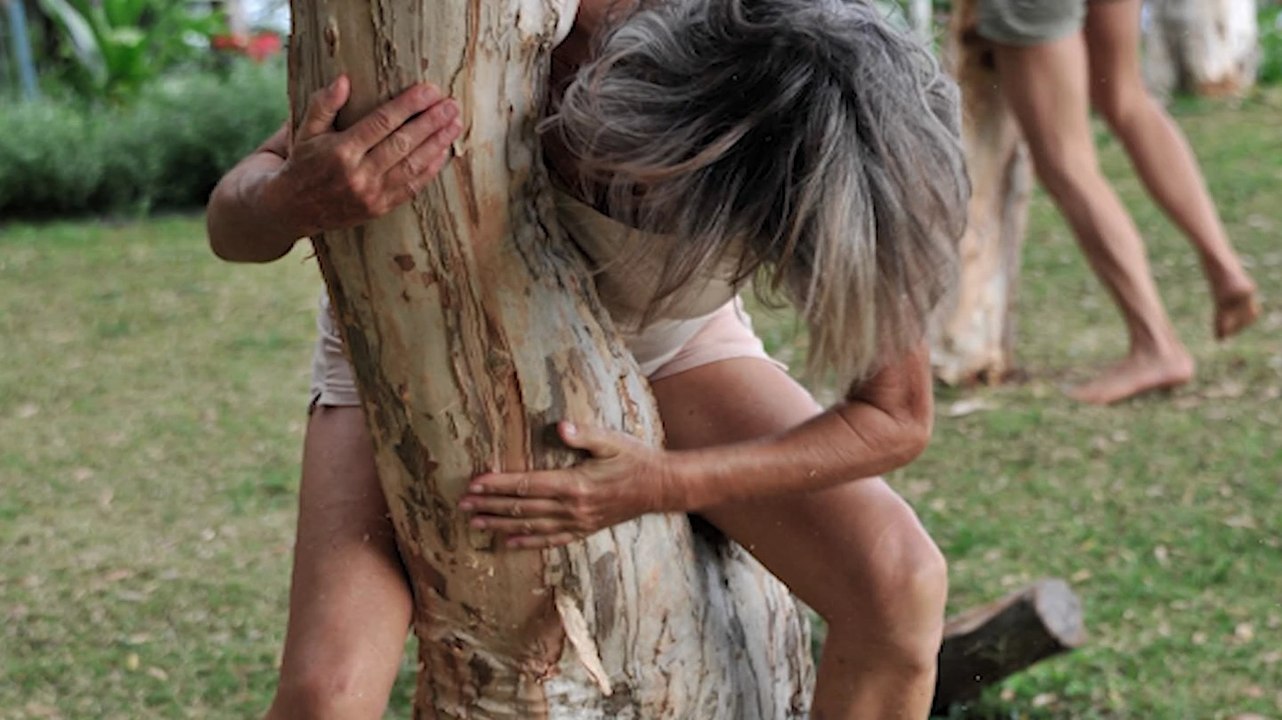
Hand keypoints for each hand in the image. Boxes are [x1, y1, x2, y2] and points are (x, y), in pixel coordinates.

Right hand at [268, 75, 462, 236]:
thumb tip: (344, 80)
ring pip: (412, 166)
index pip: (383, 122)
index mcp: (341, 151)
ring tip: (455, 124)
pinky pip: (412, 188)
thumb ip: (323, 105)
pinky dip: (430, 170)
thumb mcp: (305, 131)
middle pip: (403, 143)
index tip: (430, 90)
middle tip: (452, 104)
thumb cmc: (302, 163)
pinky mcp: (380, 208)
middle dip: (431, 122)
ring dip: (437, 144)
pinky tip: (444, 152)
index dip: (409, 105)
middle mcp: (358, 174)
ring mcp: (371, 194)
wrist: (292, 209)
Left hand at [460, 422, 677, 549]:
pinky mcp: (585, 530)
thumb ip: (585, 435)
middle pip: (522, 508)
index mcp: (575, 484)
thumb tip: (561, 427)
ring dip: (500, 525)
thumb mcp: (612, 441)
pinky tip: (508, 543)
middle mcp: (573, 508)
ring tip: (476, 523)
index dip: (498, 484)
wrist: (661, 488)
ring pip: (531, 527)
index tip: (475, 483)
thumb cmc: (635, 459)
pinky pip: (551, 540)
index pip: (527, 485)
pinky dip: (527, 542)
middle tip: (462, 505)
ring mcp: (578, 522)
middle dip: (490, 505)